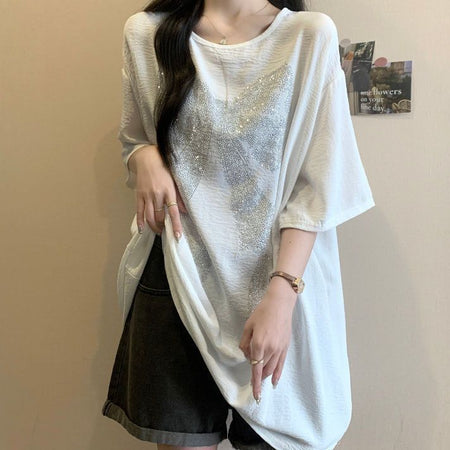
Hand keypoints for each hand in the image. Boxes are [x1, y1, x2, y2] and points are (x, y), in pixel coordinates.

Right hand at [130, 145, 186, 236]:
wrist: (148, 159)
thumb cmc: (164, 170)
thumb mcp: (175, 182)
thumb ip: (180, 197)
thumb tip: (185, 211)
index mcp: (169, 191)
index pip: (173, 212)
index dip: (175, 225)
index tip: (177, 236)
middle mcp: (157, 195)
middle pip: (160, 216)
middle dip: (163, 226)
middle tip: (166, 231)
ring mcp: (147, 196)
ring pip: (149, 216)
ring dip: (154, 226)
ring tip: (158, 231)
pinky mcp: (139, 196)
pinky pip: (139, 211)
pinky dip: (140, 222)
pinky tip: (142, 229)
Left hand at [239, 277, 297, 401]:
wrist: (280, 304)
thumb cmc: (262, 312)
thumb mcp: (248, 326)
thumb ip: (244, 342)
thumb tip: (246, 354)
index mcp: (258, 344)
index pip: (255, 369)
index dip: (255, 383)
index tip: (255, 394)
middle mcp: (270, 349)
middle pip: (263, 369)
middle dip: (257, 376)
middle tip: (252, 379)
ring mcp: (279, 349)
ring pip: (272, 369)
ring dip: (265, 375)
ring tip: (260, 377)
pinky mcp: (286, 347)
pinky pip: (282, 365)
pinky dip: (278, 375)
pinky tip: (275, 382)